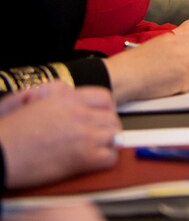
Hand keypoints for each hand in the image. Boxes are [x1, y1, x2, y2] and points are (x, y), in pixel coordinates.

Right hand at [0, 83, 118, 188]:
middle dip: (107, 127)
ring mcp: (84, 135)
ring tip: (97, 148)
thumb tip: (58, 90)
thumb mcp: (25, 100)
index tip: (100, 117)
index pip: (104, 98)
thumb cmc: (6, 133)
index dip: (104, 109)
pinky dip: (106, 160)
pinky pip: (109, 157)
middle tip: (99, 135)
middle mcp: (79, 114)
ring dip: (108, 143)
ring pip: (114, 135)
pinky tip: (95, 161)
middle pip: (111, 118)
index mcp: (66, 99)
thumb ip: (46, 92)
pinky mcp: (82, 158)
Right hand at [104, 33, 188, 102]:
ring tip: (168, 82)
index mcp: (176, 38)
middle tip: (184, 78)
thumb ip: (173, 52)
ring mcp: (187, 61)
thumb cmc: (132, 65)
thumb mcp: (155, 48)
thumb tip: (183, 61)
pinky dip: (180, 89)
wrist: (124, 74)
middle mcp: (185, 47)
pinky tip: (164, 86)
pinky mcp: (186, 76)